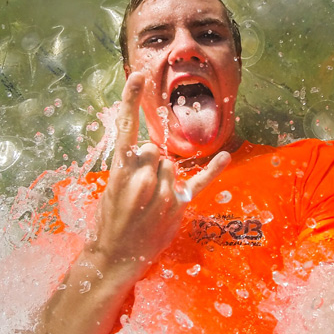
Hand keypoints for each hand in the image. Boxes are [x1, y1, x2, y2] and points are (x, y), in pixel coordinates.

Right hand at [91, 72, 229, 278]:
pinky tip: (225, 157)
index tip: (137, 76)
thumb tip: (152, 152)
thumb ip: (130, 166)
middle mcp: (142, 177)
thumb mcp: (110, 190)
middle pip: (156, 151)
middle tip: (140, 190)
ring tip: (151, 202)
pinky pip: (199, 182)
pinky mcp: (177, 205)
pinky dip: (213, 169)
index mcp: (120, 170)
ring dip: (164, 178)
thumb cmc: (109, 222)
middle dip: (151, 164)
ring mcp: (161, 191)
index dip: (130, 100)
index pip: (126, 129)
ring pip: (172, 166)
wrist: (114, 257)